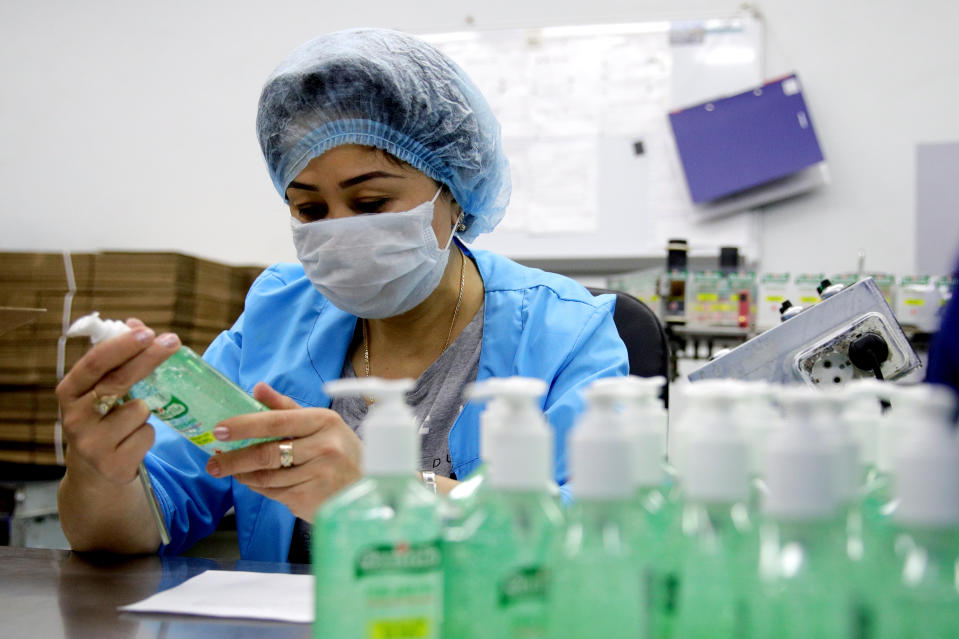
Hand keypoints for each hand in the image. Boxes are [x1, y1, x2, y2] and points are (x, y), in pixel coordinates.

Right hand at [56, 318, 181, 483]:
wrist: (94, 473)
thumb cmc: (103, 421)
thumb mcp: (102, 392)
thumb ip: (118, 361)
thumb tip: (137, 324)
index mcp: (69, 392)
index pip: (94, 363)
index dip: (121, 346)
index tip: (147, 332)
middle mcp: (74, 417)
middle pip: (118, 381)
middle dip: (149, 358)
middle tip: (172, 342)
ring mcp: (91, 443)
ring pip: (139, 410)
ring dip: (146, 410)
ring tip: (131, 423)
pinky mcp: (112, 464)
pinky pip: (146, 435)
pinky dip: (147, 434)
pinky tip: (132, 442)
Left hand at [205, 382, 362, 521]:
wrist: (369, 487)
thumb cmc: (340, 451)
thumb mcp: (321, 424)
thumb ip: (286, 408)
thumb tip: (256, 388)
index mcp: (324, 421)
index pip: (277, 421)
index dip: (245, 425)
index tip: (220, 430)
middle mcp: (323, 447)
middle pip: (267, 453)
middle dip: (234, 459)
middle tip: (213, 462)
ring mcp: (318, 475)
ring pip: (267, 477)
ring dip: (243, 475)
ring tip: (230, 471)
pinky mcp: (311, 498)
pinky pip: (274, 493)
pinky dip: (259, 488)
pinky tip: (253, 482)